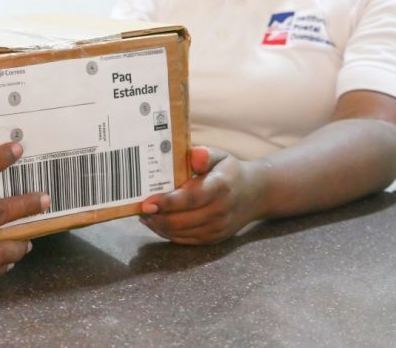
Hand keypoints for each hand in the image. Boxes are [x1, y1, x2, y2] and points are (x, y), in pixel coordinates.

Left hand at [139, 146, 263, 244]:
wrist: (256, 194)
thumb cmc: (230, 171)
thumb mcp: (220, 156)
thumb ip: (204, 154)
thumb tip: (193, 154)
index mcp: (221, 187)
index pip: (191, 198)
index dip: (167, 202)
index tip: (147, 202)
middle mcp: (221, 210)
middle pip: (182, 220)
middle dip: (157, 217)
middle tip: (140, 209)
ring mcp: (218, 228)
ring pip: (181, 233)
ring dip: (160, 226)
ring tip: (145, 216)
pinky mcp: (214, 239)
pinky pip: (186, 240)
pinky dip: (168, 234)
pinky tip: (157, 224)